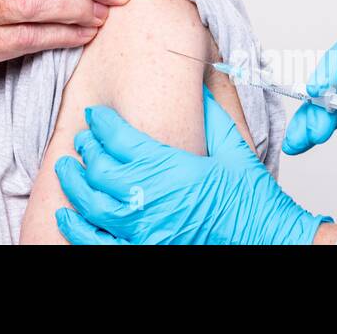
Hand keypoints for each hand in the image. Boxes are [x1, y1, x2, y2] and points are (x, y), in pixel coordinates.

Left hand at [53, 88, 331, 243]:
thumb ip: (209, 115)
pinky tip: (68, 216)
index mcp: (170, 168)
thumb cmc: (253, 200)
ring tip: (67, 169)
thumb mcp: (233, 148)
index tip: (96, 116)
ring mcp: (145, 231)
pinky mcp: (145, 251)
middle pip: (99, 169)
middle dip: (86, 149)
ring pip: (92, 205)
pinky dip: (77, 230)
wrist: (269, 241)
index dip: (101, 123)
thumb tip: (194, 86)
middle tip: (83, 140)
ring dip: (74, 184)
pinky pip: (97, 244)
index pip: (119, 139)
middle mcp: (151, 199)